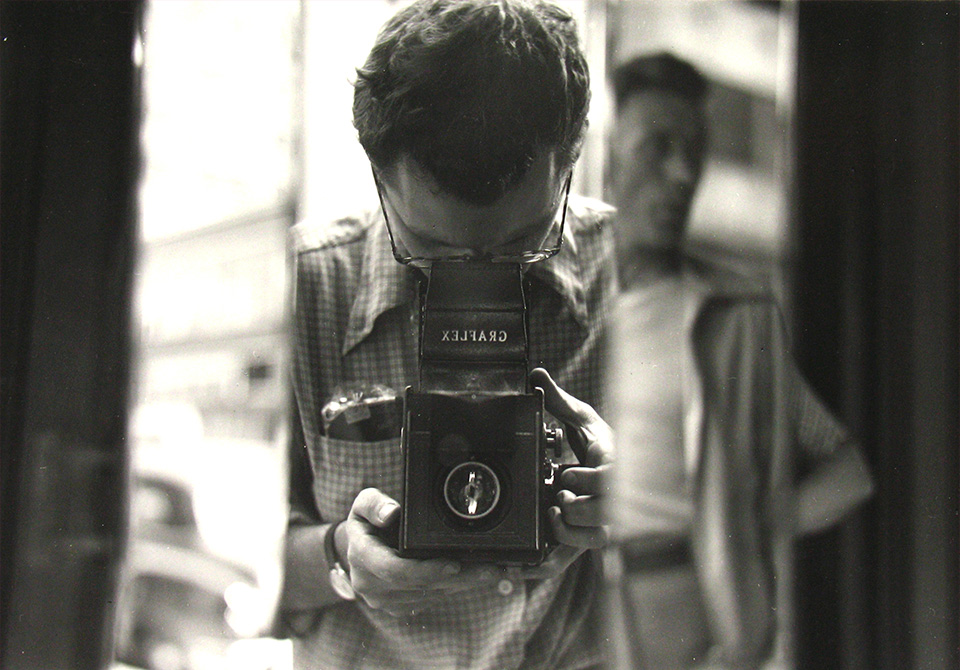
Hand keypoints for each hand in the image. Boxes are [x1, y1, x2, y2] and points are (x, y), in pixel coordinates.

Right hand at [340, 487, 502, 615]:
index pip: (395, 570)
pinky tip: (475, 577)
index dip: (426, 570)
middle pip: (421, 586)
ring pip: (431, 595)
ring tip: (491, 571)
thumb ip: (374, 504)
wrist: (361, 549)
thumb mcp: (363, 504)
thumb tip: (391, 513)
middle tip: (489, 569)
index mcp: (361, 558)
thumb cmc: (366, 524)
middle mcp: (371, 585)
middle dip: (458, 579)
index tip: (453, 565)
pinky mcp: (400, 606)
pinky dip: (455, 588)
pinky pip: (431, 600)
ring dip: (462, 585)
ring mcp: (385, 600)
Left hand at [530, 367, 612, 550]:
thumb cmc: (598, 443)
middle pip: (609, 516)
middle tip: (559, 496)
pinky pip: (580, 552)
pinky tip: (544, 537)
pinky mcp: (589, 535)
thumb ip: (559, 401)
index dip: (589, 482)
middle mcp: (614, 497)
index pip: (613, 481)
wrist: (607, 469)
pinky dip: (559, 551)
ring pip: (598, 539)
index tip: (565, 474)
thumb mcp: (580, 418)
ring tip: (554, 513)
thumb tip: (537, 375)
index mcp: (615, 466)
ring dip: (572, 531)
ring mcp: (604, 519)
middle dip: (580, 509)